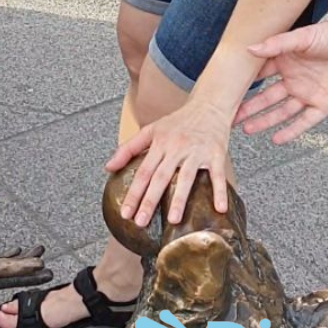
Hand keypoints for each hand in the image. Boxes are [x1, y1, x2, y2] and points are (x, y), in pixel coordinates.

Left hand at [105, 97, 230, 226]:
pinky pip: (218, 175)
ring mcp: (196, 151)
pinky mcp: (216, 154)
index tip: (125, 213)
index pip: (143, 171)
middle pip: (161, 176)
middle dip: (150, 200)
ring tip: (173, 221)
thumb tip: (108, 167)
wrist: (209, 105)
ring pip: (187, 177)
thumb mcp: (151, 129)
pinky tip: (219, 209)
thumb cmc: (179, 121)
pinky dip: (220, 192)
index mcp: (160, 142)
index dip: (133, 193)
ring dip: (180, 199)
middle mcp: (177, 147)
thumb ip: (129, 148)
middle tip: (141, 221)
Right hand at [236, 2, 327, 142]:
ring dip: (264, 120)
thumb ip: (277, 45)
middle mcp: (294, 78)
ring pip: (281, 111)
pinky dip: (290, 131)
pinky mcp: (324, 105)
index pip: (259, 74)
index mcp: (286, 60)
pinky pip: (304, 121)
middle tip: (230, 117)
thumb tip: (250, 48)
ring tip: (246, 129)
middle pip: (266, 97)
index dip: (243, 83)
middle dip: (248, 107)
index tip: (225, 90)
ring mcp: (308, 93)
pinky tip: (276, 138)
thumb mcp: (302, 37)